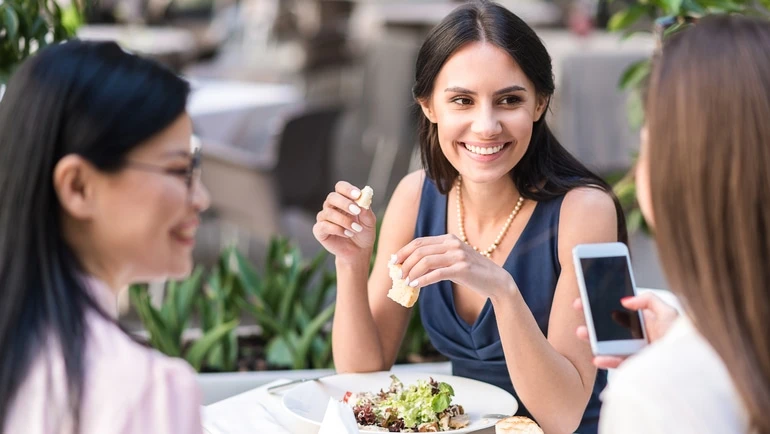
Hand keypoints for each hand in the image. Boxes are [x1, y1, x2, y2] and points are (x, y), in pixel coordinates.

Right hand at [312, 181, 376, 262]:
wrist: (358, 251)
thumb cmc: (363, 233)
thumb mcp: (369, 222)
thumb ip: (366, 210)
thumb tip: (363, 199)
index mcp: (344, 200)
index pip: (341, 187)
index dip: (348, 189)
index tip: (358, 195)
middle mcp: (331, 206)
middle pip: (332, 197)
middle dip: (345, 203)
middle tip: (357, 211)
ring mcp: (324, 218)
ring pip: (328, 213)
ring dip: (344, 220)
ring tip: (356, 229)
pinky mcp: (319, 230)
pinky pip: (324, 226)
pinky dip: (337, 229)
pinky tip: (347, 234)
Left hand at [393, 234, 513, 298]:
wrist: (496, 281)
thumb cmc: (472, 273)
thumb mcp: (453, 260)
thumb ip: (436, 258)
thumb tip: (410, 267)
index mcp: (449, 239)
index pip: (420, 241)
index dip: (404, 251)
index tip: (393, 261)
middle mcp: (453, 244)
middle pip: (420, 250)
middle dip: (405, 263)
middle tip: (397, 275)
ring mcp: (458, 255)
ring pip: (426, 261)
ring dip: (412, 272)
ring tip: (405, 282)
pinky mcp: (462, 269)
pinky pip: (437, 273)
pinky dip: (423, 279)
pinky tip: (415, 285)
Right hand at [573, 292, 678, 368]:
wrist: (691, 367)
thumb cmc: (683, 339)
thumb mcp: (669, 312)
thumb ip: (649, 300)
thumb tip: (625, 300)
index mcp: (644, 322)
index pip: (618, 310)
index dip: (602, 303)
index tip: (589, 297)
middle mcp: (636, 337)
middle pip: (609, 326)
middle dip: (592, 317)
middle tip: (579, 308)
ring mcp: (634, 352)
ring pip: (608, 344)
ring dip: (592, 338)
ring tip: (581, 332)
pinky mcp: (634, 367)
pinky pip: (616, 363)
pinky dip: (605, 361)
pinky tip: (597, 357)